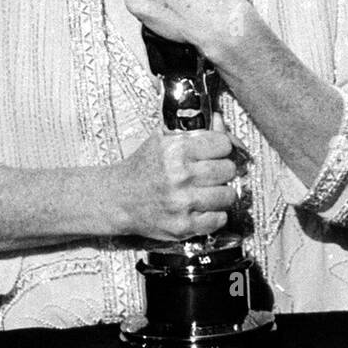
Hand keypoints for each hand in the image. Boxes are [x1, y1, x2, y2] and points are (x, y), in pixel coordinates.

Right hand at [106, 112, 238, 241]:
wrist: (119, 198)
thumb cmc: (143, 168)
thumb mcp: (162, 139)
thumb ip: (194, 130)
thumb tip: (220, 121)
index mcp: (175, 150)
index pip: (223, 143)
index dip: (221, 147)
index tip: (215, 151)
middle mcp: (179, 176)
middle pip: (228, 169)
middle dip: (222, 169)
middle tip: (212, 172)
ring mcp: (182, 203)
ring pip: (228, 195)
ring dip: (221, 193)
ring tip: (207, 190)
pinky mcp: (183, 226)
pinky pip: (219, 219)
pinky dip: (215, 214)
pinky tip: (203, 207)